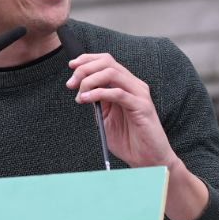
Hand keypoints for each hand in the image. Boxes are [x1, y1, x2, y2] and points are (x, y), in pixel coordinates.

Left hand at [67, 53, 207, 219]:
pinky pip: (118, 93)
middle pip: (108, 62)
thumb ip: (98, 103)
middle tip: (71, 84)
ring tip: (79, 94)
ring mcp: (139, 94)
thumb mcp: (107, 118)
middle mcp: (134, 85)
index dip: (87, 59)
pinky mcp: (142, 107)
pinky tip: (86, 99)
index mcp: (126, 85)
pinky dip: (99, 93)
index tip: (71, 66)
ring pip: (112, 73)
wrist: (147, 159)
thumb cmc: (129, 140)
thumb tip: (81, 90)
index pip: (107, 61)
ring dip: (90, 80)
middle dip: (85, 69)